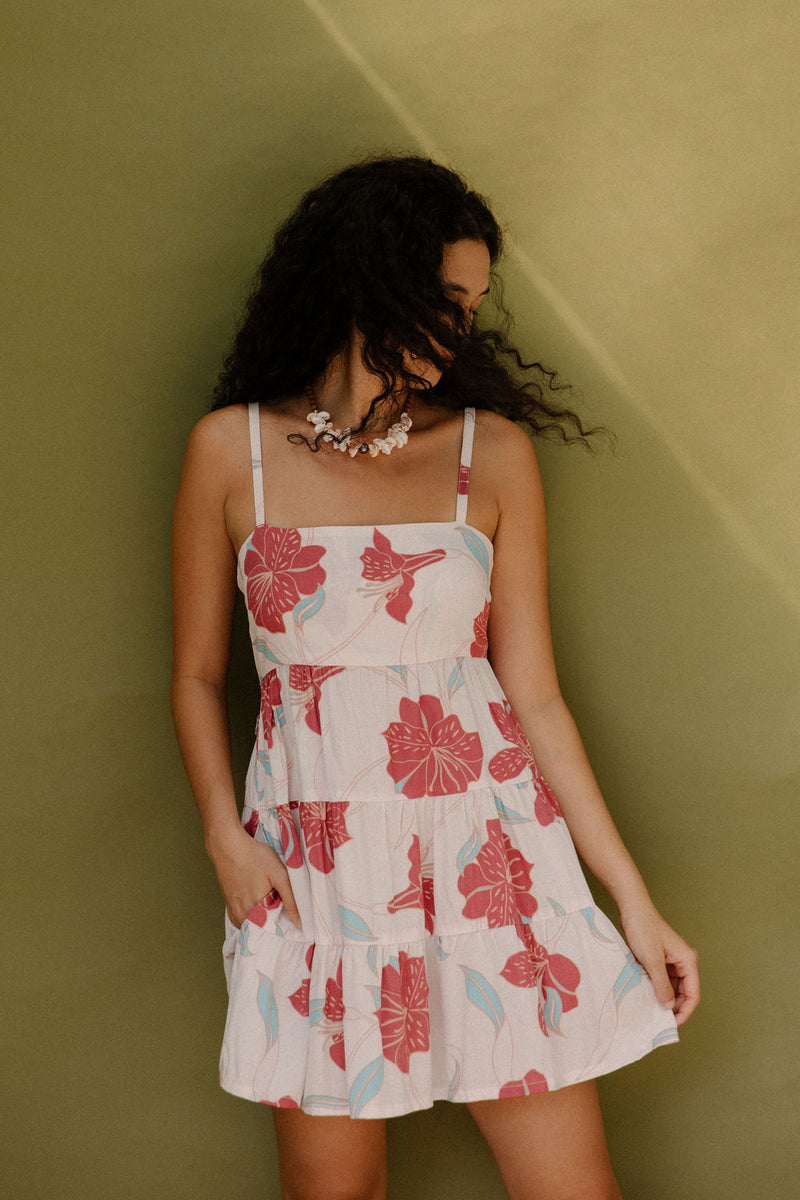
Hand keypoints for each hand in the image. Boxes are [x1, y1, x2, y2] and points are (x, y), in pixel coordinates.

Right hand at [207, 823, 301, 929]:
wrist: (228, 847)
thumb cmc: (255, 857)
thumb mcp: (279, 874)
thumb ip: (291, 900)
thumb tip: (300, 923)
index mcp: (259, 910)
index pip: (276, 929)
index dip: (285, 924)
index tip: (293, 919)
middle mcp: (244, 915)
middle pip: (262, 929)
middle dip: (273, 924)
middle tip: (281, 908)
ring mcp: (234, 911)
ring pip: (251, 926)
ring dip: (260, 922)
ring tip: (269, 906)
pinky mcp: (228, 905)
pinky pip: (240, 921)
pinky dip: (249, 918)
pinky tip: (256, 906)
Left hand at [618, 902, 699, 1026]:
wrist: (632, 909)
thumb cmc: (643, 930)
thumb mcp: (652, 961)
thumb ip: (662, 985)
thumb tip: (669, 1007)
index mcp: (688, 961)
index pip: (693, 994)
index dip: (685, 1011)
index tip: (670, 1024)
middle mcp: (684, 962)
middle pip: (684, 993)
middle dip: (673, 1006)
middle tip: (658, 1019)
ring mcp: (673, 961)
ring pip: (672, 987)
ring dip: (663, 997)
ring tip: (650, 1008)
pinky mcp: (661, 959)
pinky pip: (663, 980)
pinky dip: (656, 988)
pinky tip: (646, 994)